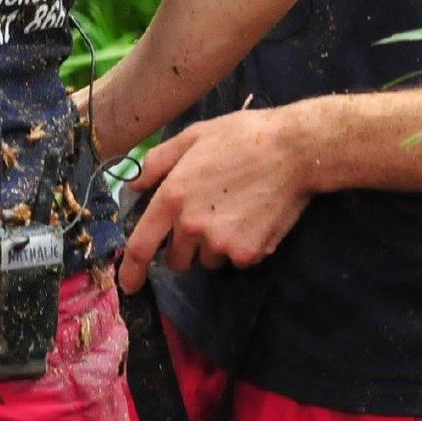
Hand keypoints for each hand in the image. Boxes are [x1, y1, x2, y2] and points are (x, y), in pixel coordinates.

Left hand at [116, 110, 308, 292]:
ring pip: (207, 259)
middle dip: (184, 246)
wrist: (293, 151)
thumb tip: (134, 185)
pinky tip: (253, 218)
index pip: (142, 245)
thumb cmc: (241, 137)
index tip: (128, 284)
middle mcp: (191, 226)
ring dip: (213, 245)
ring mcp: (221, 243)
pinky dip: (240, 247)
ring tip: (234, 211)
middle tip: (205, 217)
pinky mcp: (248, 254)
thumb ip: (157, 162)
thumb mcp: (192, 136)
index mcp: (172, 196)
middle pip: (177, 259)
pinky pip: (235, 260)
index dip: (131, 270)